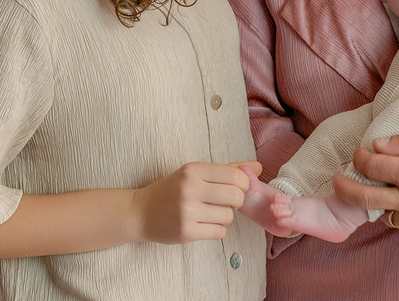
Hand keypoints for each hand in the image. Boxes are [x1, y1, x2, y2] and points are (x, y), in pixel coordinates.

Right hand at [130, 161, 260, 243]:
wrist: (140, 212)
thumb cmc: (172, 190)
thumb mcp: (195, 173)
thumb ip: (227, 169)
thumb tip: (258, 167)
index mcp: (193, 170)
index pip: (235, 175)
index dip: (242, 183)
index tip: (235, 187)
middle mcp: (189, 188)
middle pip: (236, 196)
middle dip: (237, 201)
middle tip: (226, 202)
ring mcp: (186, 212)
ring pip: (229, 216)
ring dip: (225, 216)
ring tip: (211, 213)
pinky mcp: (185, 232)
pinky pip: (219, 232)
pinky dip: (216, 229)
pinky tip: (204, 224)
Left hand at [332, 134, 398, 242]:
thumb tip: (376, 146)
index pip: (372, 165)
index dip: (360, 158)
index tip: (358, 155)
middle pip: (363, 196)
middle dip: (343, 187)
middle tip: (336, 181)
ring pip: (380, 212)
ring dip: (373, 200)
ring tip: (374, 189)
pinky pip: (397, 223)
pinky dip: (395, 211)